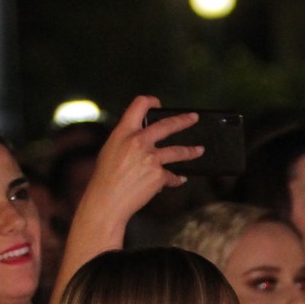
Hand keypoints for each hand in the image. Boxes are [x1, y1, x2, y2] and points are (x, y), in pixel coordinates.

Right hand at [72, 97, 201, 225]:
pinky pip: (171, 176)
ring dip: (191, 151)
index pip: (139, 105)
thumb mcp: (110, 150)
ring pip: (178, 151)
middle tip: (194, 118)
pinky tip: (179, 180)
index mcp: (123, 132)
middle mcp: (139, 141)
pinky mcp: (158, 175)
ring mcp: (151, 158)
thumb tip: (143, 136)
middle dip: (184, 120)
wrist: (106, 202)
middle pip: (168, 124)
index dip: (150, 101)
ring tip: (200, 150)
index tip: (158, 104)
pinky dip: (175, 179)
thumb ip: (127, 140)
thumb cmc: (104, 179)